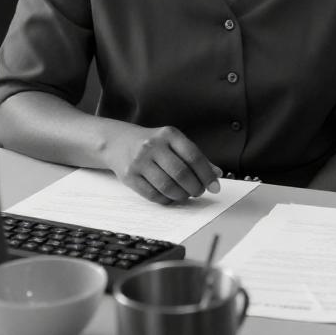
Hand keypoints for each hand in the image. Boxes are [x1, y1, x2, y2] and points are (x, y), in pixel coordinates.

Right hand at [102, 123, 221, 204]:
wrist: (118, 142)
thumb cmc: (153, 144)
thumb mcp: (174, 142)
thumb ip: (195, 156)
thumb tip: (217, 174)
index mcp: (169, 134)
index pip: (194, 156)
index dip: (206, 174)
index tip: (214, 186)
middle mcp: (153, 145)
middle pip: (181, 173)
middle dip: (195, 187)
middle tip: (199, 192)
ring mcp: (140, 161)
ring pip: (167, 186)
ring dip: (182, 195)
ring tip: (186, 194)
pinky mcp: (130, 176)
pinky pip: (153, 195)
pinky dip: (166, 200)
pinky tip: (171, 197)